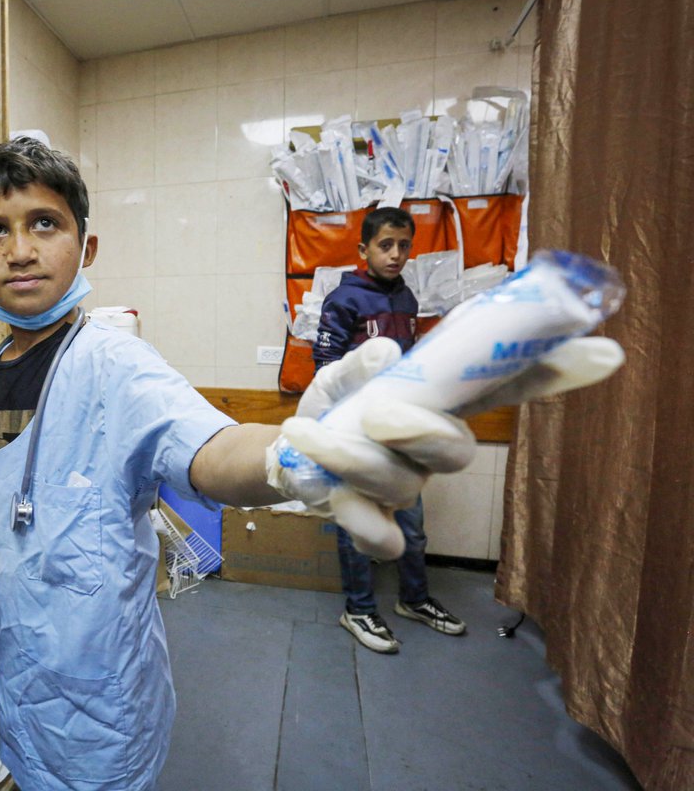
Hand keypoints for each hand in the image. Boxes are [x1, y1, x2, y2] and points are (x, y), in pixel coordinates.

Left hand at [267, 336, 623, 557]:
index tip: (603, 353)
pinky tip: (334, 501)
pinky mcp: (375, 525)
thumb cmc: (332, 410)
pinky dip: (359, 523)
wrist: (288, 455)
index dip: (551, 372)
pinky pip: (384, 540)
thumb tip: (387, 355)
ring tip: (305, 434)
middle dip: (420, 431)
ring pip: (400, 484)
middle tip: (378, 413)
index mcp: (437, 403)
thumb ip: (362, 367)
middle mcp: (432, 449)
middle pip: (455, 450)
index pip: (501, 387)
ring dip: (351, 460)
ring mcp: (407, 489)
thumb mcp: (341, 379)